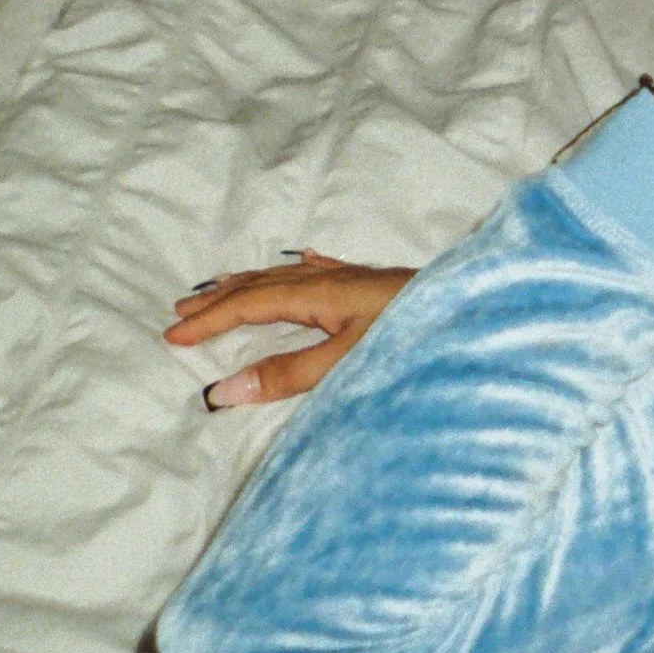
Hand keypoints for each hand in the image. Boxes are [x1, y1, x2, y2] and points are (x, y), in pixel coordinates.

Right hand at [163, 251, 416, 407]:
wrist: (482, 312)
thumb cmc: (417, 338)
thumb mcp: (349, 363)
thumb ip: (290, 376)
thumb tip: (224, 390)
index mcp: (320, 294)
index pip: (249, 305)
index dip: (210, 320)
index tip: (171, 336)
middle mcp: (333, 279)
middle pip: (261, 285)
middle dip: (219, 298)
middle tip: (180, 311)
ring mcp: (356, 279)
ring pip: (288, 276)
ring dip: (249, 283)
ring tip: (220, 288)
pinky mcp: (377, 285)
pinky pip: (324, 269)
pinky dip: (299, 269)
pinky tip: (303, 262)